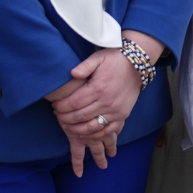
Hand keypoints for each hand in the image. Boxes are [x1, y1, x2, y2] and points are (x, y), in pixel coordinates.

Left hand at [49, 49, 138, 174]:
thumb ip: (84, 66)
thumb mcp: (98, 58)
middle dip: (65, 118)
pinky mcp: (122, 115)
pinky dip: (95, 134)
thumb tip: (72, 74)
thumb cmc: (114, 60)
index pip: (74, 103)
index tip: (54, 106)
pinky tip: (86, 133)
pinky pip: (107, 130)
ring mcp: (115, 111)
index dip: (62, 107)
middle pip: (80, 116)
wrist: (137, 65)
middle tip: (57, 117)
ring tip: (68, 127)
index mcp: (98, 88)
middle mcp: (107, 102)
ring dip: (78, 130)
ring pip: (92, 127)